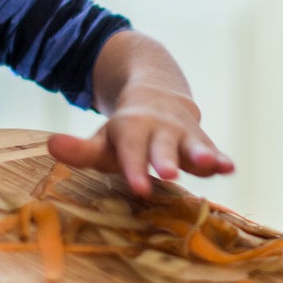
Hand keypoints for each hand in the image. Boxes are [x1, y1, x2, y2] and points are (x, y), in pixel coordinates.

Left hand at [47, 83, 233, 195]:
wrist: (159, 95)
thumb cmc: (126, 133)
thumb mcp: (104, 140)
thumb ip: (80, 150)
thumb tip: (51, 145)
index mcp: (130, 128)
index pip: (131, 152)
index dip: (135, 169)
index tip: (139, 187)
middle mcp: (158, 128)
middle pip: (162, 146)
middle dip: (166, 160)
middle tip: (169, 174)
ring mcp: (182, 133)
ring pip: (193, 144)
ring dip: (202, 155)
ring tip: (211, 166)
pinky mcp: (201, 140)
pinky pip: (213, 150)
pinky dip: (222, 158)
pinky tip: (231, 167)